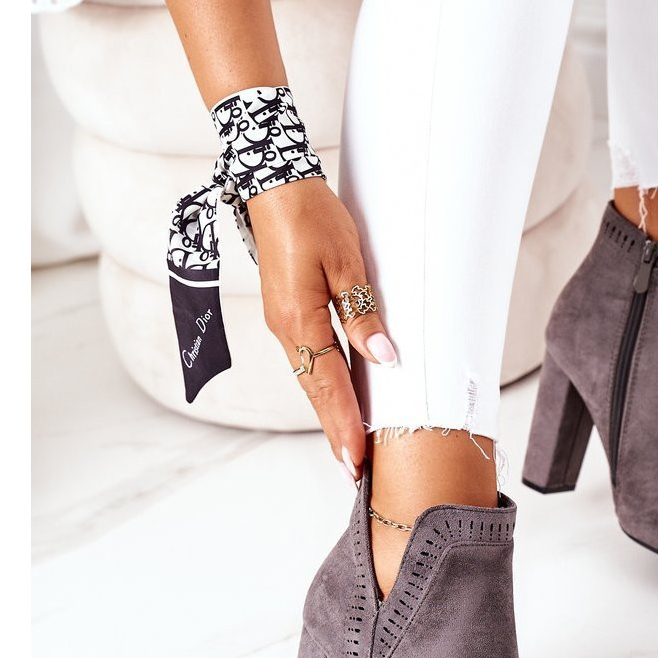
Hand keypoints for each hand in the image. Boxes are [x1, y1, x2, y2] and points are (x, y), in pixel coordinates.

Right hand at [247, 178, 395, 480]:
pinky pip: (307, 359)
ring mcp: (283, 321)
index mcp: (299, 319)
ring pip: (310, 378)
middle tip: (354, 472)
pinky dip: (324, 386)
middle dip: (336, 432)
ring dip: (330, 413)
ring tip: (350, 447)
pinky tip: (338, 399)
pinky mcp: (287, 312)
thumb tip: (384, 359)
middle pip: (315, 392)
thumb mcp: (346, 261)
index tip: (357, 460)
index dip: (345, 425)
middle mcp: (285, 328)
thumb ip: (363, 314)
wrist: (273, 184)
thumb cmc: (311, 215)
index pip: (329, 384)